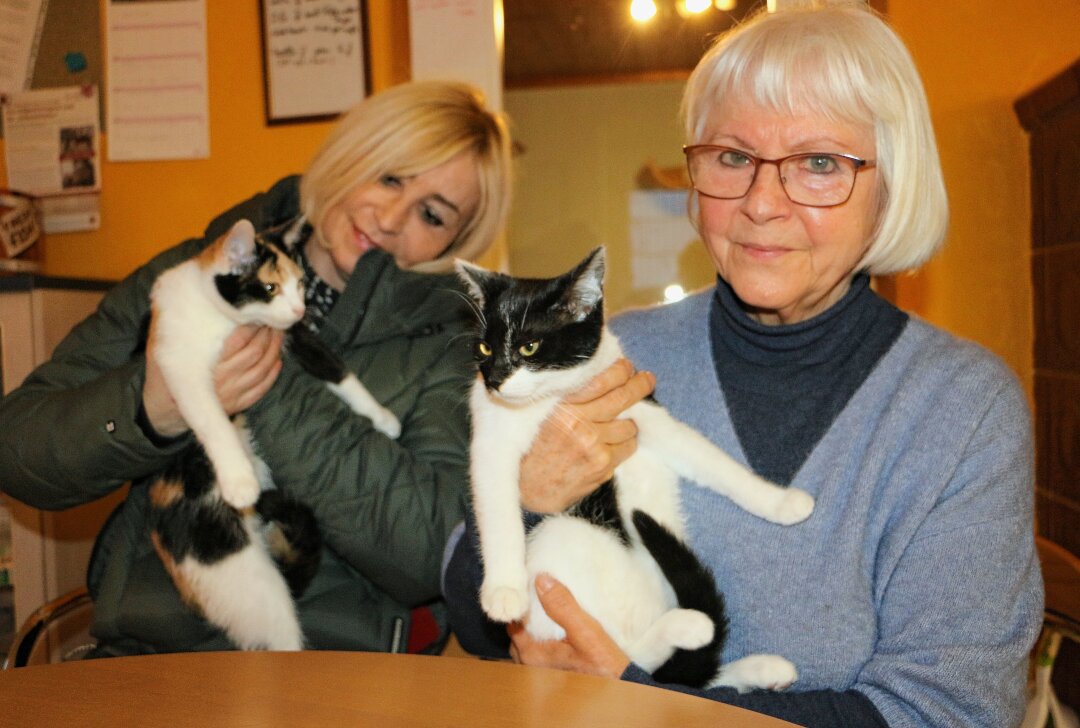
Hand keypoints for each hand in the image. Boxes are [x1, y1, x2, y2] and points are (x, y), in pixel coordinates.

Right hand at [143, 324, 284, 436]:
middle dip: (267, 333)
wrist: (163, 410)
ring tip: (277, 333)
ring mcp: (233, 394)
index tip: (256, 312)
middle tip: (271, 318)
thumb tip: (181, 294)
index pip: (239, 340)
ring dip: (274, 349)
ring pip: (263, 368)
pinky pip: (263, 388)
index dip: (252, 325)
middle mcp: (223, 380)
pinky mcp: (239, 404)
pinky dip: (273, 372)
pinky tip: (277, 359)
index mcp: (206, 364)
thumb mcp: (158, 347)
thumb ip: (170, 325)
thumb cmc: (162, 374)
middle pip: (255, 352)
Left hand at [508, 573, 629, 678]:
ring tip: (547, 615)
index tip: (528, 590)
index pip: (513, 624)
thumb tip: (541, 580)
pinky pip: (539, 656)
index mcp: (532, 655)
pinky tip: (556, 634)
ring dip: (533, 633)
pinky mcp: (552, 678)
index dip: (519, 607)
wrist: (621, 689)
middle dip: (524, 621)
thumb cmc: (603, 665)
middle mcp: (531, 668)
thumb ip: (562, 606)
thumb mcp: (585, 631)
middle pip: (518, 637)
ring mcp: (540, 675)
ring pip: (528, 647)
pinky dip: (542, 643)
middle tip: (537, 601)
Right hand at [519, 359, 654, 512]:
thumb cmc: (527, 446)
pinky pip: (627, 448)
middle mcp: (579, 424)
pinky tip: (616, 441)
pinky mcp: (602, 466)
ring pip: (629, 425)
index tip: (626, 366)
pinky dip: (625, 443)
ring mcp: (593, 446)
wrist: (522, 487)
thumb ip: (563, 395)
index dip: (620, 370)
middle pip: (623, 398)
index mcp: (561, 406)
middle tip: (647, 379)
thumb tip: (592, 374)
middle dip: (640, 385)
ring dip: (629, 420)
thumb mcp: (537, 412)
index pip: (601, 380)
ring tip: (622, 418)